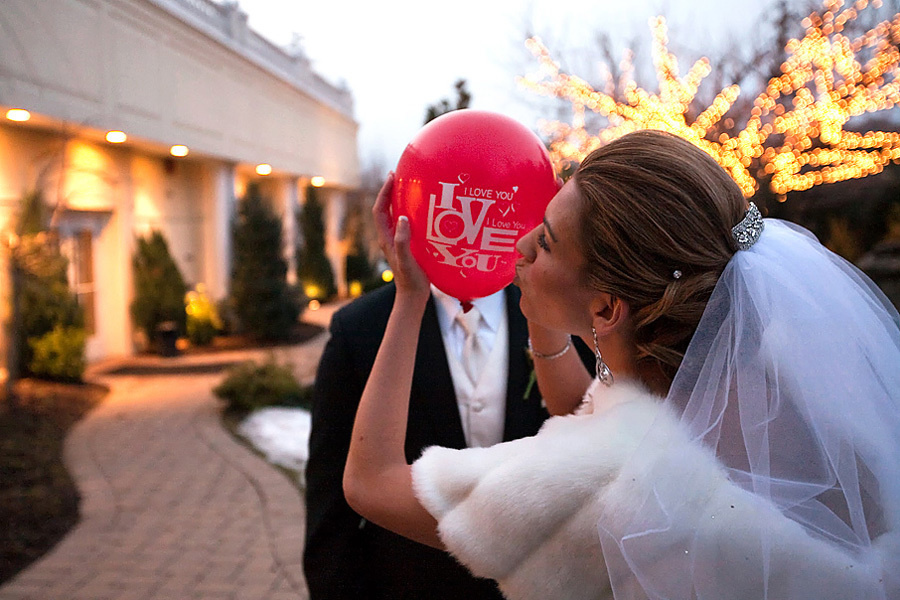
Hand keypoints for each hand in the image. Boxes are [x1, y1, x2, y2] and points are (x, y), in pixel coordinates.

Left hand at [373, 172, 430, 301]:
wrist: (412, 298)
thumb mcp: (407, 261)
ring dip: (400, 200)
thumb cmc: (411, 281)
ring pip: (395, 216)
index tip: (392, 176)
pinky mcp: (406, 246)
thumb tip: (402, 218)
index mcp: (386, 238)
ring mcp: (397, 242)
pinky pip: (405, 224)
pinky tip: (424, 210)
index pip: (379, 209)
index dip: (384, 192)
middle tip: (401, 175)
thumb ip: (402, 241)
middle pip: (385, 209)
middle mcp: (389, 237)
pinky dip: (411, 212)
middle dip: (390, 191)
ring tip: (411, 187)